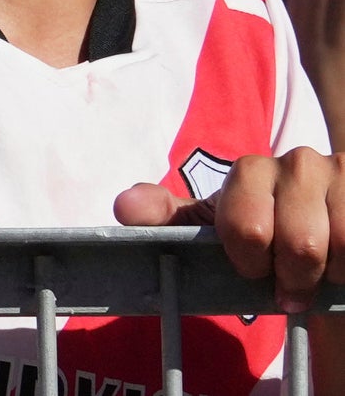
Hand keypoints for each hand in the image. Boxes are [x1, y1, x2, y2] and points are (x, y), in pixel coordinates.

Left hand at [116, 153, 344, 298]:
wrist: (325, 242)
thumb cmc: (266, 236)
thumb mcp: (216, 231)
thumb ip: (170, 220)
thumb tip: (125, 207)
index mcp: (251, 169)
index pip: (246, 227)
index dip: (251, 262)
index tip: (254, 271)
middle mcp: (300, 162)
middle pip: (299, 243)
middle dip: (294, 278)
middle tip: (293, 286)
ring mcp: (343, 173)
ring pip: (340, 247)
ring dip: (330, 275)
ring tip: (322, 273)